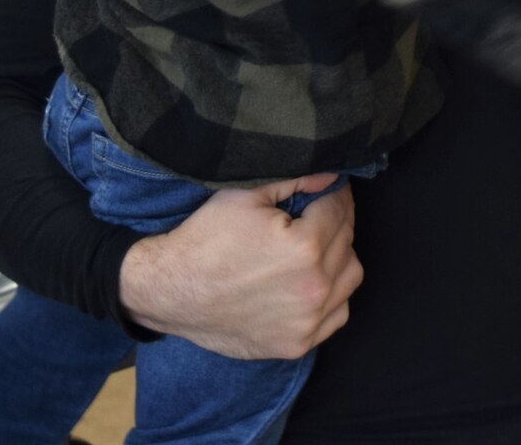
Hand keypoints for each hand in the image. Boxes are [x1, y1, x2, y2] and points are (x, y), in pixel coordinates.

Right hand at [119, 173, 360, 358]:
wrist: (169, 291)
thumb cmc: (206, 239)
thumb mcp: (247, 196)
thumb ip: (297, 180)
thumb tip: (333, 174)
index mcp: (305, 247)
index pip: (339, 208)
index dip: (335, 191)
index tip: (329, 186)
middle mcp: (313, 287)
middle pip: (347, 239)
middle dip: (336, 220)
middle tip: (318, 211)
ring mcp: (307, 321)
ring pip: (350, 276)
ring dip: (339, 256)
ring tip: (316, 245)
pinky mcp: (296, 344)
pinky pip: (337, 314)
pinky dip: (333, 295)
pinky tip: (312, 280)